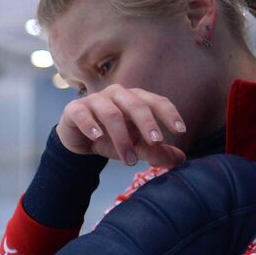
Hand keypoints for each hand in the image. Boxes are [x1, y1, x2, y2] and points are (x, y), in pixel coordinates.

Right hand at [56, 84, 187, 168]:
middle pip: (135, 104)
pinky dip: (91, 125)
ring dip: (122, 138)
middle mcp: (116, 94)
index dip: (169, 114)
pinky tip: (97, 137)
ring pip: (111, 114)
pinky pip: (84, 115)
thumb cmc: (110, 139)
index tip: (180, 131)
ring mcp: (94, 100)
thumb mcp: (135, 147)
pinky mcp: (75, 109)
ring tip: (129, 159)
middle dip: (147, 124)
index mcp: (135, 99)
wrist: (78, 142)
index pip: (156, 101)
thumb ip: (155, 152)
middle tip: (156, 142)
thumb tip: (181, 159)